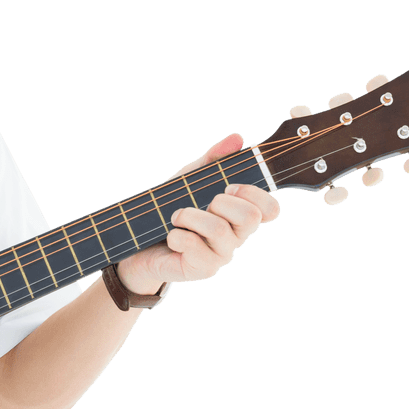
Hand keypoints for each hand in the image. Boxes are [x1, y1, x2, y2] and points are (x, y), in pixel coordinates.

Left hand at [117, 133, 280, 292]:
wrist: (138, 245)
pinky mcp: (202, 269)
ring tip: (175, 216)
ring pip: (218, 230)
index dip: (255, 193)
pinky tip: (170, 235)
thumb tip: (237, 138)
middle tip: (202, 202)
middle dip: (221, 201)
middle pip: (251, 217)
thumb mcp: (188, 180)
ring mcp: (221, 255)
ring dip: (190, 216)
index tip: (230, 184)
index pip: (270, 209)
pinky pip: (196, 248)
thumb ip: (212, 160)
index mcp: (238, 215)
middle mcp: (236, 237)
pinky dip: (178, 236)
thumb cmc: (168, 210)